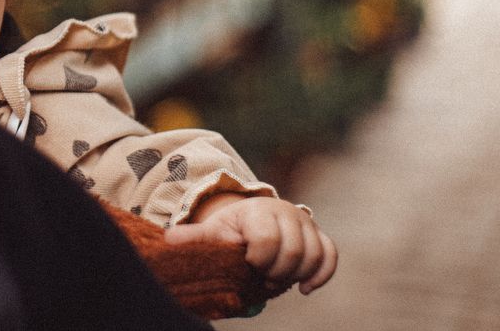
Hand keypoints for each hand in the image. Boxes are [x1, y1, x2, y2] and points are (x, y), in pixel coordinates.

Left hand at [163, 195, 337, 294]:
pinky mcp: (320, 235)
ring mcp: (306, 224)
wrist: (252, 220)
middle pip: (293, 251)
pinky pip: (330, 256)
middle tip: (261, 275)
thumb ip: (196, 237)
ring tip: (277, 279)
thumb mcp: (213, 232)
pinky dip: (321, 274)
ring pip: (314, 254)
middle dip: (276, 271)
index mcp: (258, 210)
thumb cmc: (231, 230)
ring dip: (297, 274)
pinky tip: (304, 289)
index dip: (258, 260)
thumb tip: (169, 239)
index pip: (267, 240)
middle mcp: (286, 212)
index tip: (248, 264)